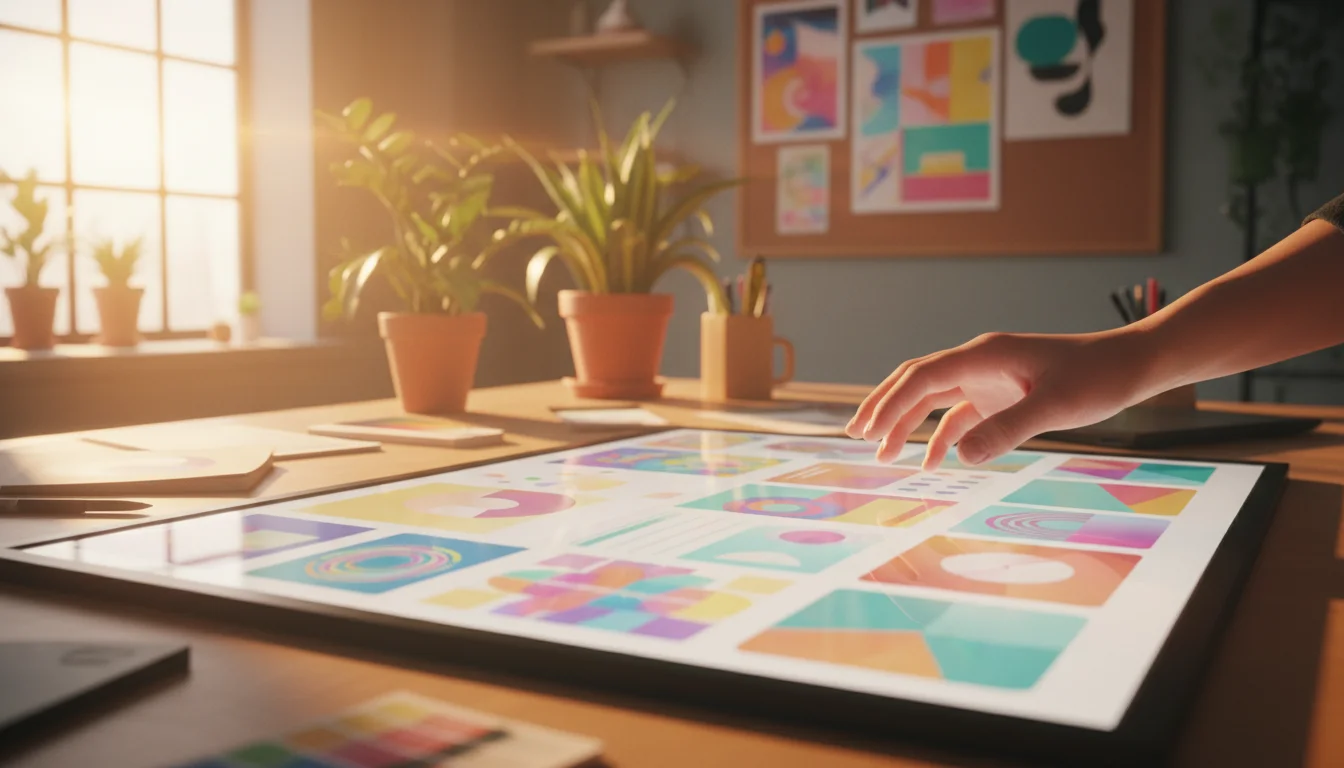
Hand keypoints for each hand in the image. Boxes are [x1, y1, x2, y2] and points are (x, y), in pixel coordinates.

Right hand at [845, 330, 1159, 467]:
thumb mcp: (1055, 406)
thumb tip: (961, 459)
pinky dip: (940, 436)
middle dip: (885, 407)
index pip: (923, 377)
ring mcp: (988, 379)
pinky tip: (930, 461)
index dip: (891, 402)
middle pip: (917, 382)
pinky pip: (959, 415)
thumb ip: (1008, 430)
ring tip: (882, 454)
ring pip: (933, 399)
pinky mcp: (1001, 395)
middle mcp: (979, 363)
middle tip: (856, 435)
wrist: (1131, 366)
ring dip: (907, 423)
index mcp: (984, 356)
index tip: (867, 429)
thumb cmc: (1098, 378)